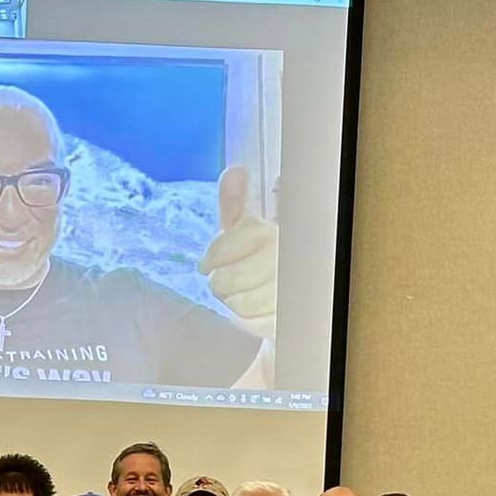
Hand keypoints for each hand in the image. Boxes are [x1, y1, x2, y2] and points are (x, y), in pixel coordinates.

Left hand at [198, 164, 277, 331]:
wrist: (289, 290)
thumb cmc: (260, 256)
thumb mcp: (246, 227)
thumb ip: (236, 203)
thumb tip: (234, 170)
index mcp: (275, 231)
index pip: (237, 239)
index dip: (214, 254)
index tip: (204, 264)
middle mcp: (287, 257)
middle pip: (232, 278)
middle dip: (220, 282)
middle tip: (220, 282)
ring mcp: (291, 289)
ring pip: (242, 303)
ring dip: (232, 301)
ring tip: (235, 295)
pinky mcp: (291, 316)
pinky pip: (255, 324)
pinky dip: (244, 320)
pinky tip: (245, 311)